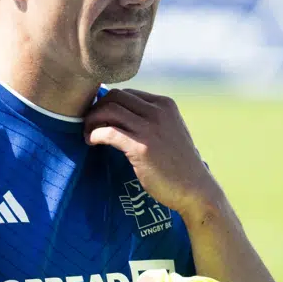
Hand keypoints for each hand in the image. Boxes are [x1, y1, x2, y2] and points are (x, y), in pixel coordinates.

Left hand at [84, 89, 219, 218]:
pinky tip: (92, 142)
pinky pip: (108, 132)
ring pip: (109, 110)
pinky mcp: (141, 148)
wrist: (194, 188)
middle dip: (97, 108)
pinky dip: (95, 134)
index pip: (127, 93)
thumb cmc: (179, 164)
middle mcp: (158, 112)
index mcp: (165, 105)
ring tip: (89, 135)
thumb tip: (121, 113)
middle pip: (115, 97)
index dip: (108, 103)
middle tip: (90, 124)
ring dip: (92, 120)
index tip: (100, 117)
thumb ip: (151, 119)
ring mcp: (150, 129)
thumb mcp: (170, 130)